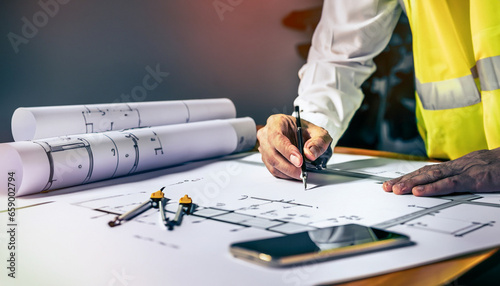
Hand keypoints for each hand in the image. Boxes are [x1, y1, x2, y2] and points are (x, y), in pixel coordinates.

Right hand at [257, 114, 331, 179]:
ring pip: (271, 163)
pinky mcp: (266, 158)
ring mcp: (264, 146)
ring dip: (287, 171)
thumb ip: (318, 142)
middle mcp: (267, 134)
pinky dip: (284, 174)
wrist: (300, 134)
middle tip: (301, 172)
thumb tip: (310, 155)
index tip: (299, 161)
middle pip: (272, 153)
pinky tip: (294, 173)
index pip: (277, 137)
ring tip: (300, 173)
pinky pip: (273, 169)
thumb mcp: (318, 132)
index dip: (287, 150)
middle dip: (288, 165)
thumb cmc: (306, 131)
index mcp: (277, 122)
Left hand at [382, 148, 499, 195]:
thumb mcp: (479, 171)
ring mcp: (464, 171)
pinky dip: (432, 188)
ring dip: (412, 184)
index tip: (393, 183)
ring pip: (432, 177)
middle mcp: (456, 166)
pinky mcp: (474, 179)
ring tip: (396, 189)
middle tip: (386, 187)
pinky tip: (419, 192)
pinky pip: (449, 184)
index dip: (410, 177)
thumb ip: (463, 178)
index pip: (428, 171)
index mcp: (457, 165)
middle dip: (404, 180)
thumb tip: (447, 184)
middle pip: (424, 173)